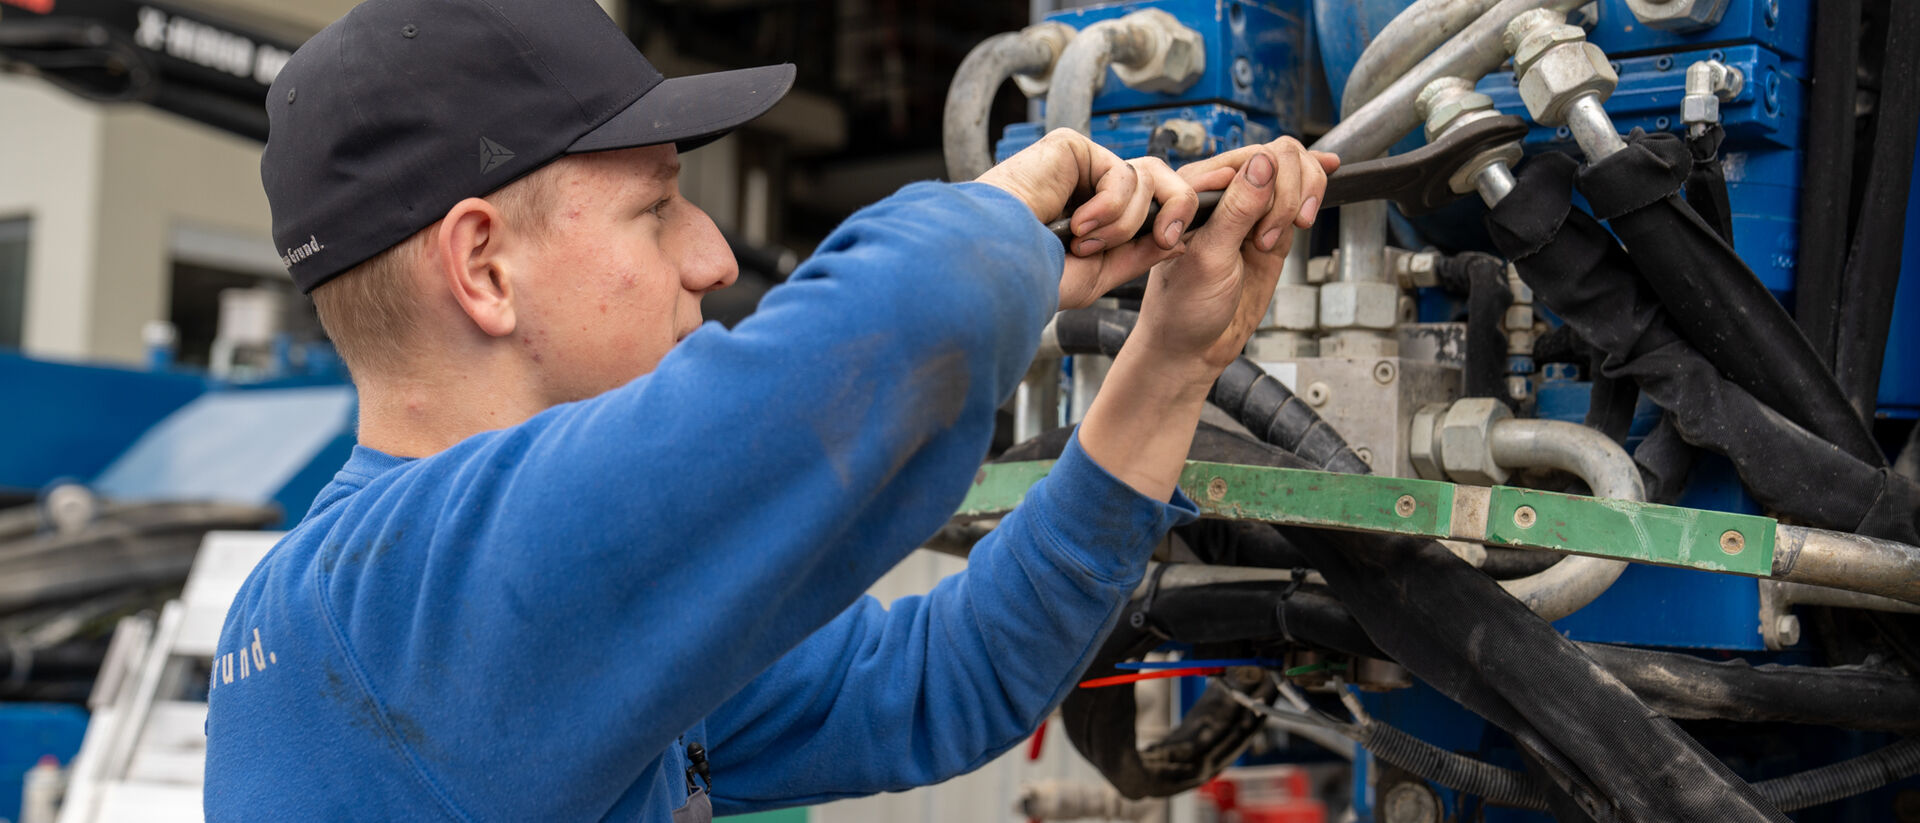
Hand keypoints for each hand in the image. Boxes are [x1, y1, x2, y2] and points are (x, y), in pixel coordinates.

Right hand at [975, 129, 1199, 309]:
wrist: (1000, 266)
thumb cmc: (1034, 275)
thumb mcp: (1102, 273)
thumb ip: (1141, 253)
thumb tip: (1181, 238)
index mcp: (1099, 214)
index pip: (1153, 201)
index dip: (1177, 212)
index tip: (1181, 237)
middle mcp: (1092, 186)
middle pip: (1162, 178)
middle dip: (1175, 208)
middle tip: (1165, 238)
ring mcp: (1082, 164)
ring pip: (1146, 177)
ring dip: (1124, 221)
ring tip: (1086, 241)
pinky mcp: (1070, 147)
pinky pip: (1121, 172)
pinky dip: (1110, 206)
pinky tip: (1076, 224)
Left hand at [1132, 138, 1337, 375]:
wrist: (1192, 346)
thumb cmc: (1184, 306)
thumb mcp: (1210, 257)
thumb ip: (1237, 209)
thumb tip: (1264, 161)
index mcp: (1196, 189)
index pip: (1251, 156)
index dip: (1271, 186)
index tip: (1264, 233)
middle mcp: (1223, 191)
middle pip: (1280, 157)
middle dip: (1288, 194)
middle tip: (1269, 240)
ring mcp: (1249, 208)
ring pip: (1293, 171)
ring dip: (1301, 198)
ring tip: (1278, 238)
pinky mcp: (1270, 227)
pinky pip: (1298, 195)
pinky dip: (1313, 190)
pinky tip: (1327, 176)